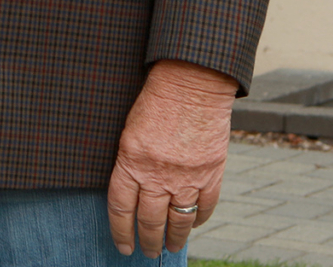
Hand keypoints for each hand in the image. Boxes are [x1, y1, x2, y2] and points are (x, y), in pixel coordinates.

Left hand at [107, 59, 233, 257]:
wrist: (192, 81)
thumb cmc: (156, 100)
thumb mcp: (130, 130)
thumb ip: (131, 162)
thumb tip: (133, 193)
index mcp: (131, 160)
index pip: (121, 208)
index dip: (121, 232)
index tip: (124, 246)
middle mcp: (157, 173)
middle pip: (151, 220)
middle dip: (149, 241)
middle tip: (148, 252)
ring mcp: (187, 176)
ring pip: (179, 220)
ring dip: (175, 238)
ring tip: (171, 247)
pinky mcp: (211, 172)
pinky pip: (206, 206)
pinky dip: (200, 218)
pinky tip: (195, 223)